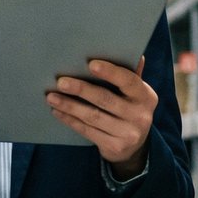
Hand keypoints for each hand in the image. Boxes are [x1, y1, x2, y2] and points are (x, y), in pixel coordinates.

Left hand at [47, 57, 154, 176]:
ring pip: (93, 116)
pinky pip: (87, 131)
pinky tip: (58, 111)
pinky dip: (70, 120)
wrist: (135, 146)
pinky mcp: (115, 147)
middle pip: (105, 99)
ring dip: (70, 106)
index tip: (90, 64)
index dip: (110, 72)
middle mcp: (140, 115)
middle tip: (61, 82)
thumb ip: (130, 74)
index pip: (129, 81)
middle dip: (81, 90)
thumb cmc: (129, 109)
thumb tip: (125, 50)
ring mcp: (128, 133)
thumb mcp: (134, 93)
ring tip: (51, 96)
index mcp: (146, 96)